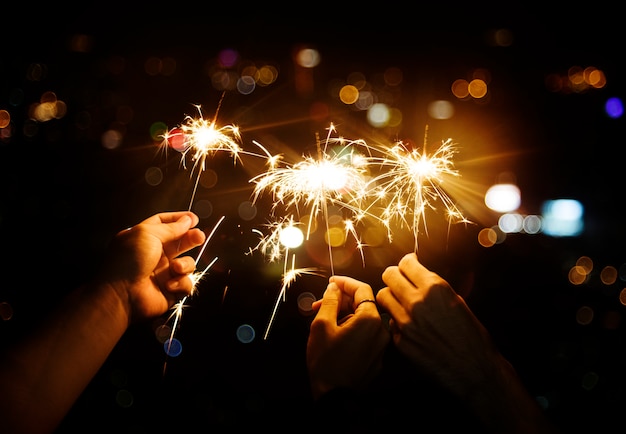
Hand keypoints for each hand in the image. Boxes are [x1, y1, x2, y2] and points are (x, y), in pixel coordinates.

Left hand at [97, 211, 205, 322]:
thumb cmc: (129, 261)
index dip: (179, 219)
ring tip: (175, 267)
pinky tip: (169, 285)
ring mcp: (163, 272)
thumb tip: (187, 220)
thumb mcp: (147, 234)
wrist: (123, 294)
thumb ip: (170, 227)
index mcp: (144, 238)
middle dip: (191, 238)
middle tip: (199, 236)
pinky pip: (187, 283)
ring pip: (187, 263)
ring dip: (185, 264)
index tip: (193, 218)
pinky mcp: (171, 289)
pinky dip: (181, 283)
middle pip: (180, 242)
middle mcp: (155, 254)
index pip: (163, 223)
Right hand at [306, 275, 389, 398]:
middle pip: (363, 304)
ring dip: (345, 315)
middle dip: (341, 301)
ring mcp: (381, 346)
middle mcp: (381, 330)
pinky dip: (352, 329)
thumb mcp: (322, 325)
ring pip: (364, 320)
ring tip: (323, 320)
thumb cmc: (326, 360)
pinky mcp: (377, 358)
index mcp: (370, 319)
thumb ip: (330, 301)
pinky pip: (366, 336)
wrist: (335, 397)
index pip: (362, 289)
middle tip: (320, 304)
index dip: (345, 282)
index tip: (331, 282)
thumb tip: (335, 287)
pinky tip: (335, 334)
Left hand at [376, 253, 558, 433]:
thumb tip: (422, 276)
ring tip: (399, 301)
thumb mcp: (458, 302)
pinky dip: (395, 320)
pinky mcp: (400, 341)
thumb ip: (436, 288)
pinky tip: (407, 324)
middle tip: (400, 280)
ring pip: (382, 296)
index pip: (406, 262)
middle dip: (394, 275)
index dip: (407, 262)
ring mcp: (406, 322)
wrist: (475, 370)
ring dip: (390, 296)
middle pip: (389, 275)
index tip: (409, 265)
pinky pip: (389, 321)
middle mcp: (417, 302)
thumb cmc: (473, 336)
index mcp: (435, 289)